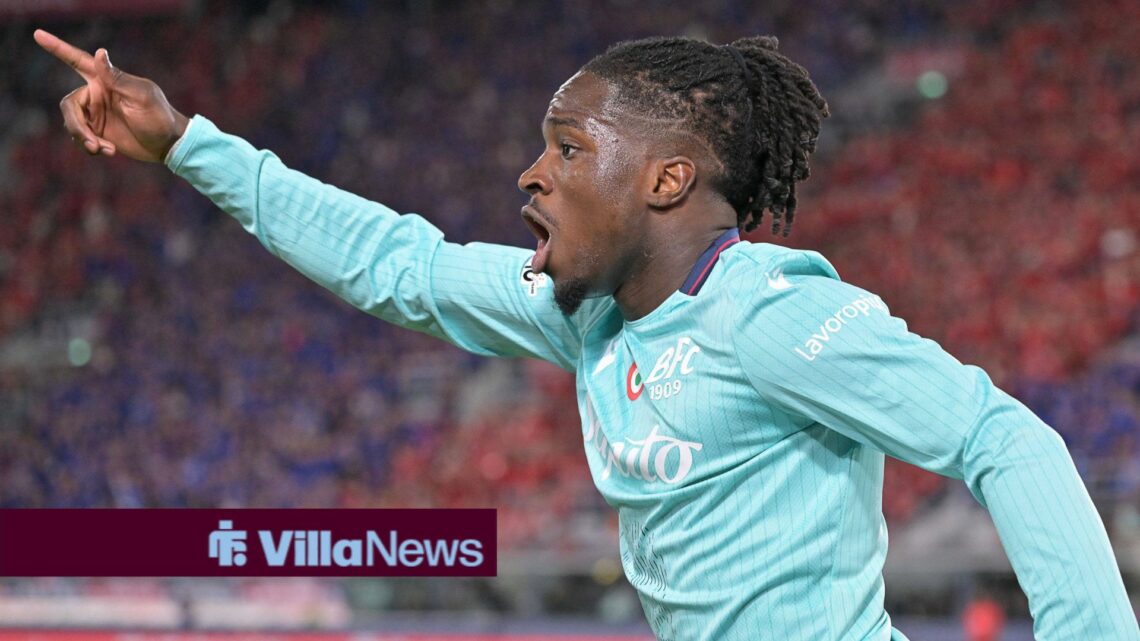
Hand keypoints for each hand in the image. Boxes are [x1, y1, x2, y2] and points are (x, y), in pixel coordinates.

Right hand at [34, 29, 188, 162]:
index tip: (38, 35)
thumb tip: (100, 53)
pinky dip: (91, 147)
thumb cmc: (159, 116)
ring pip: (72, 124)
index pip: (77, 61)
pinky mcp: (99, 132)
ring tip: (105, 149)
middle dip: (77, 126)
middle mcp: (97, 95)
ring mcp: (96, 115)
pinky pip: (82, 138)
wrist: (169, 144)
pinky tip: (110, 152)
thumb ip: (117, 78)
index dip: (58, 48)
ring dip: (85, 139)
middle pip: (69, 106)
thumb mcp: (141, 96)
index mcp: (105, 81)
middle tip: (93, 144)